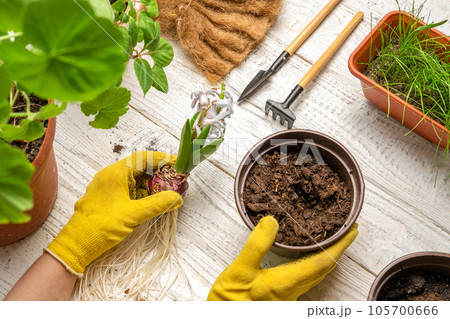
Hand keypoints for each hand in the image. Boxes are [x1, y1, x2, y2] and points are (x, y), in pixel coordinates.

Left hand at [46, 151, 182, 275]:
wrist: (76, 244)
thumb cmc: (101, 226)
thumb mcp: (133, 215)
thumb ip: (157, 204)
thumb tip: (177, 198)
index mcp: (115, 173)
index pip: (142, 158)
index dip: (161, 159)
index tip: (176, 163)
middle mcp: (109, 176)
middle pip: (138, 167)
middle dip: (157, 173)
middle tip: (174, 180)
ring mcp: (106, 187)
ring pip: (133, 179)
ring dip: (149, 184)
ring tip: (166, 192)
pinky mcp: (105, 198)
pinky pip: (126, 189)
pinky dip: (140, 192)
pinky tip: (150, 201)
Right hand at [207, 216, 357, 300]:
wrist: (222, 316)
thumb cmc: (230, 300)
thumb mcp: (239, 270)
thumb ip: (256, 246)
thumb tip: (272, 221)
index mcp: (286, 283)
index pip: (323, 262)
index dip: (340, 246)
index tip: (351, 231)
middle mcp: (293, 291)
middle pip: (324, 269)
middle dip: (339, 249)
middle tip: (346, 231)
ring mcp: (289, 296)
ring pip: (317, 275)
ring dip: (328, 256)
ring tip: (331, 240)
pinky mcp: (281, 296)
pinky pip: (306, 278)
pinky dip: (314, 263)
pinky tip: (307, 255)